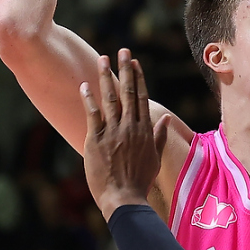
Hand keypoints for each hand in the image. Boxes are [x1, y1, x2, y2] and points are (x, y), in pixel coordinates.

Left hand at [79, 48, 167, 217]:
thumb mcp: (155, 159)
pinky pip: (92, 114)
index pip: (143, 97)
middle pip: (128, 92)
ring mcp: (113, 132)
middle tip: (122, 51)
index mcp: (145, 130)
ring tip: (103, 59)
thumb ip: (159, 136)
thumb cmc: (141, 182)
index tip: (136, 62)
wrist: (124, 199)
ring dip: (106, 77)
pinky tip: (85, 85)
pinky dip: (89, 98)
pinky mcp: (97, 140)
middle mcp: (131, 127)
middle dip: (125, 69)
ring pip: (110, 98)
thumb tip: (165, 118)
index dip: (139, 78)